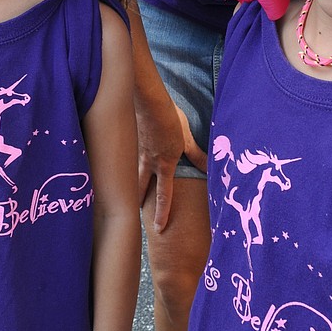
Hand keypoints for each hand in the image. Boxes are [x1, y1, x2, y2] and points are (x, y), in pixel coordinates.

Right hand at [136, 88, 204, 232]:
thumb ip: (195, 154)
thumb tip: (209, 167)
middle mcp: (148, 163)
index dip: (162, 213)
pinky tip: (122, 167)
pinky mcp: (130, 143)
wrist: (149, 102)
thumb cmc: (170, 118)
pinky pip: (127, 160)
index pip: (163, 195)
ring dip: (129, 188)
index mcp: (164, 165)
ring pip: (132, 176)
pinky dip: (124, 167)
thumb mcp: (187, 137)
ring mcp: (136, 153)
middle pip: (140, 190)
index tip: (158, 228)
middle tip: (134, 218)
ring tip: (124, 198)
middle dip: (138, 205)